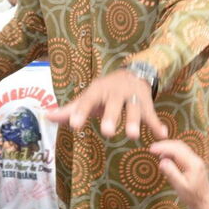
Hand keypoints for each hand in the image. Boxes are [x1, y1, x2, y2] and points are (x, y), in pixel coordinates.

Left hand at [48, 69, 165, 140]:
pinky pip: (152, 114)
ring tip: (132, 136)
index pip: (88, 101)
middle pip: (113, 105)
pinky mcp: (147, 103)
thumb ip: (70, 110)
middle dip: (111, 117)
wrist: (133, 73)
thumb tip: (47, 117)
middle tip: (107, 132)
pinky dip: (157, 124)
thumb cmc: (104, 92)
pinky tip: (162, 135)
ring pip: (133, 109)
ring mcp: (132, 97)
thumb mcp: (88, 98)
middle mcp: (115, 92)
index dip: (81, 112)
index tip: (74, 126)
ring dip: (134, 122)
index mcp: (98, 91)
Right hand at [150, 139, 208, 208]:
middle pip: (179, 145)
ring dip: (169, 147)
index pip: (176, 150)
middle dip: (165, 145)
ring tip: (157, 152)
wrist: (205, 203)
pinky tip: (167, 157)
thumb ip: (171, 172)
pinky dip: (173, 152)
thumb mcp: (180, 187)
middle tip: (152, 149)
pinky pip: (183, 153)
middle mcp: (196, 159)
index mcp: (193, 164)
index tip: (151, 149)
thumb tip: (162, 161)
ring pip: (181, 148)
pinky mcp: (195, 164)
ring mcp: (196, 161)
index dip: (163, 147)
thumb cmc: (192, 197)